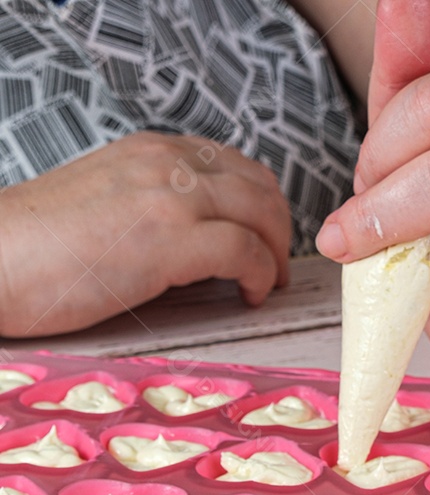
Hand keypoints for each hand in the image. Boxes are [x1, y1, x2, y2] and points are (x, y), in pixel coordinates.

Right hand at [0, 131, 290, 336]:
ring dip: (277, 251)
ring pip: (260, 211)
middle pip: (258, 184)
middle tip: (278, 265)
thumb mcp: (103, 207)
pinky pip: (245, 250)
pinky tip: (253, 295)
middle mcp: (165, 162)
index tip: (264, 236)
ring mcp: (170, 196)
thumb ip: (150, 209)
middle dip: (279, 227)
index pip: (231, 164)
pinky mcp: (169, 237)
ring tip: (270, 282)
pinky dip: (262, 274)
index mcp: (149, 152)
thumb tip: (191, 243)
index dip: (260, 203)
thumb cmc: (37, 250)